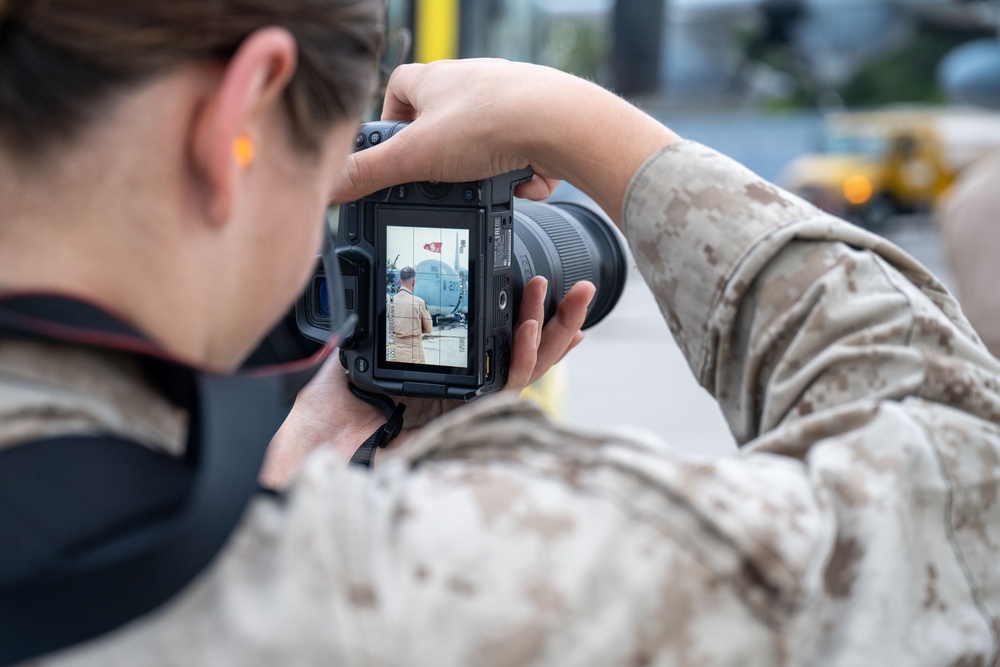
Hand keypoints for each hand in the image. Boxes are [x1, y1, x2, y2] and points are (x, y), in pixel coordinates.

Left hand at [259, 275, 593, 488]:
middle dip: (559, 322)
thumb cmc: (331, 412)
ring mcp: (467, 408)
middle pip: (525, 354)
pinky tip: (529, 329)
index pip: (499, 346)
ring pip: (526, 368)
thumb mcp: (360, 353)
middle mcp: (464, 393)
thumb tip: (388, 288)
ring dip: (550, 332)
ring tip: (570, 301)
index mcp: (448, 378)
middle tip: (584, 290)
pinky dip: (520, 357)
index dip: (531, 322)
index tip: (549, 293)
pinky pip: (504, 387)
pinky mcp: (464, 421)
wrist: (315, 447)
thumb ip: (381, 326)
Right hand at [335, 59, 679, 224]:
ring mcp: (508, 101)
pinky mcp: (539, 123)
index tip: (389, 151)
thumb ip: (370, 173)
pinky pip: (519, 155)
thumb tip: (327, 185)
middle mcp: (472, 83)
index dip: (390, 120)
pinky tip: (519, 183)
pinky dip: (517, 175)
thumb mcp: (415, 156)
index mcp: (435, 79)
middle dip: (440, 158)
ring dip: (480, 171)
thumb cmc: (491, 123)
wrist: (561, 123)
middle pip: (442, 122)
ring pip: (482, 143)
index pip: (398, 88)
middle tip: (438, 181)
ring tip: (484, 185)